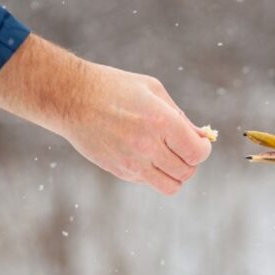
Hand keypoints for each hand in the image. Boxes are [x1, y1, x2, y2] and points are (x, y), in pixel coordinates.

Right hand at [0, 34, 211, 194]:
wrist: (71, 98)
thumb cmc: (115, 88)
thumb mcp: (153, 91)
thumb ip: (180, 117)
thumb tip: (201, 137)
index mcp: (161, 122)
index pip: (197, 153)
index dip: (203, 150)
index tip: (200, 143)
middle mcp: (147, 145)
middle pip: (186, 172)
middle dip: (191, 161)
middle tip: (183, 148)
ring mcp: (132, 162)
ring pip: (170, 186)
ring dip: (176, 174)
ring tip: (169, 158)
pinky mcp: (120, 171)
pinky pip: (149, 182)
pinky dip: (154, 173)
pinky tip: (144, 154)